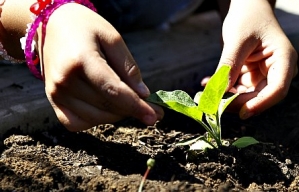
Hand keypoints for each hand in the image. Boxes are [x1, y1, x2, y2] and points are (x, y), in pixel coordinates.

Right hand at [38, 4, 162, 130]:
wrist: (51, 26)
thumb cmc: (86, 28)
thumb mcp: (113, 38)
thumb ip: (128, 68)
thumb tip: (143, 95)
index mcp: (81, 60)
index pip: (114, 91)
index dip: (137, 106)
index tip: (155, 116)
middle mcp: (65, 81)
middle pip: (107, 106)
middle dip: (132, 110)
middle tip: (151, 109)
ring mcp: (55, 94)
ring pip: (96, 118)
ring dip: (117, 114)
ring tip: (127, 101)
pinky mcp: (53, 101)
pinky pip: (76, 124)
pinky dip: (95, 120)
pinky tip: (105, 108)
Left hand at [208, 0, 297, 118]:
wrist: (246, 9)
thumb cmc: (247, 18)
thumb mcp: (237, 39)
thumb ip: (230, 65)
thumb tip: (220, 91)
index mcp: (284, 59)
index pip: (277, 89)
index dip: (260, 104)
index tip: (242, 113)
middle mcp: (276, 70)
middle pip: (259, 96)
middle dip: (235, 102)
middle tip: (211, 104)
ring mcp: (263, 74)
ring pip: (245, 95)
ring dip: (225, 97)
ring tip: (204, 95)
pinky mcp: (251, 75)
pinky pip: (236, 88)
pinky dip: (222, 88)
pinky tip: (207, 83)